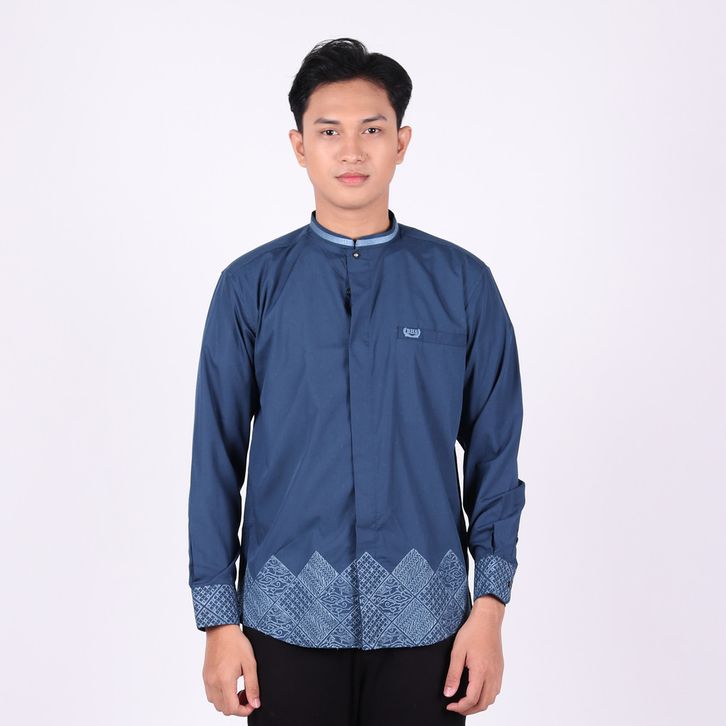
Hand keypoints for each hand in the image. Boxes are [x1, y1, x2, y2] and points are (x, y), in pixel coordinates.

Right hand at [202, 624, 261, 716]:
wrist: (221, 629)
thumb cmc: (236, 643)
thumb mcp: (250, 663)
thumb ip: (253, 686)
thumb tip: (255, 703)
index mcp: (224, 680)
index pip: (232, 708)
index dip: (244, 710)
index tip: (252, 703)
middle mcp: (213, 682)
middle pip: (223, 709)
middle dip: (237, 707)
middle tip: (247, 695)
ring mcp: (207, 680)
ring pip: (215, 703)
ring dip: (227, 702)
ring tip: (239, 689)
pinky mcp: (205, 676)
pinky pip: (210, 694)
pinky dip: (220, 695)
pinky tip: (230, 684)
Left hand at [443, 596, 504, 715]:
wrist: (488, 619)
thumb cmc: (472, 632)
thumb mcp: (457, 651)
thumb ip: (453, 674)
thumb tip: (448, 694)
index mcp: (481, 671)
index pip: (472, 699)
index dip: (460, 707)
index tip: (449, 705)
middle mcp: (492, 675)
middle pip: (483, 704)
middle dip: (469, 710)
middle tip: (456, 706)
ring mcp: (498, 672)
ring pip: (491, 699)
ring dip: (479, 704)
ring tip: (465, 701)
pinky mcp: (500, 669)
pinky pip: (495, 690)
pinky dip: (486, 696)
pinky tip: (477, 690)